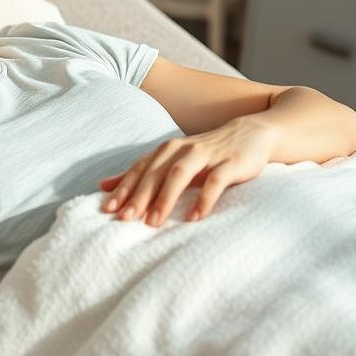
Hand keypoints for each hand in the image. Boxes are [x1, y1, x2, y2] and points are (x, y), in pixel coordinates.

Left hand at [98, 117, 278, 226]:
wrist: (251, 134)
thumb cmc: (206, 153)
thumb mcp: (171, 160)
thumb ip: (140, 173)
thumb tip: (104, 185)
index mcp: (166, 151)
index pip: (139, 170)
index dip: (123, 188)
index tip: (107, 209)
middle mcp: (182, 150)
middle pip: (155, 173)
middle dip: (138, 196)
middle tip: (125, 219)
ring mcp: (206, 155)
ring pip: (179, 174)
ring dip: (165, 198)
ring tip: (153, 222)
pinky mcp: (229, 163)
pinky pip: (214, 182)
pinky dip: (203, 199)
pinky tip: (194, 217)